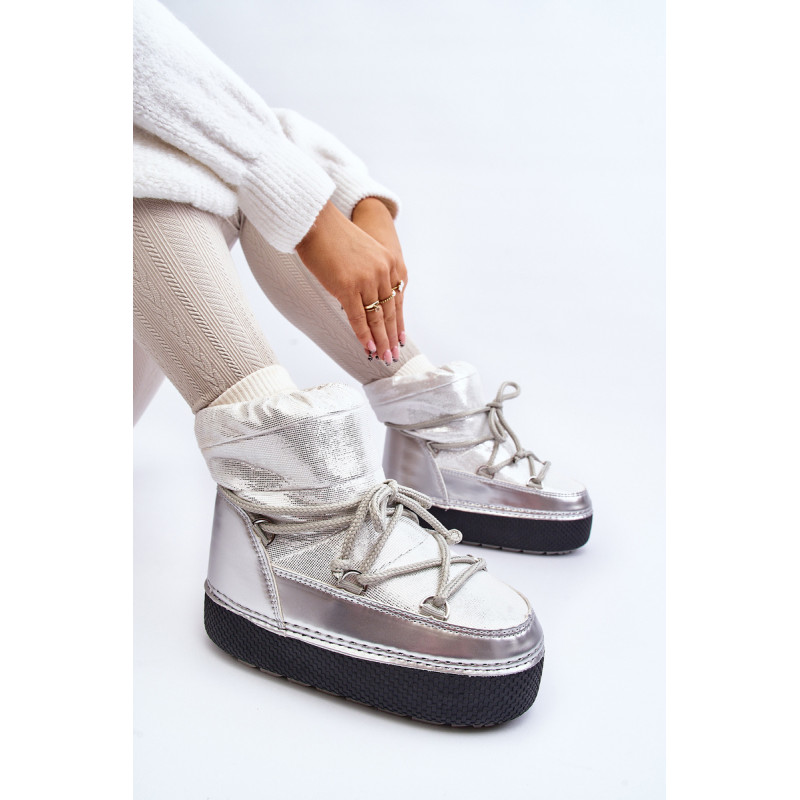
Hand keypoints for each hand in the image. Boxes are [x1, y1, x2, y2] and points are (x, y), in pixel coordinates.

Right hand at [351, 197, 407, 347]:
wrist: (317, 222)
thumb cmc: (336, 237)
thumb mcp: (366, 253)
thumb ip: (373, 275)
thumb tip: (370, 301)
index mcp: (391, 263)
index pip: (397, 300)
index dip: (399, 322)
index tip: (401, 339)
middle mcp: (383, 272)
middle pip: (390, 311)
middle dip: (392, 336)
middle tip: (394, 355)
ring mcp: (367, 280)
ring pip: (376, 317)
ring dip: (380, 340)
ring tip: (383, 357)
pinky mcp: (348, 287)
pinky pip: (358, 317)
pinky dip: (363, 335)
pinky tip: (368, 348)